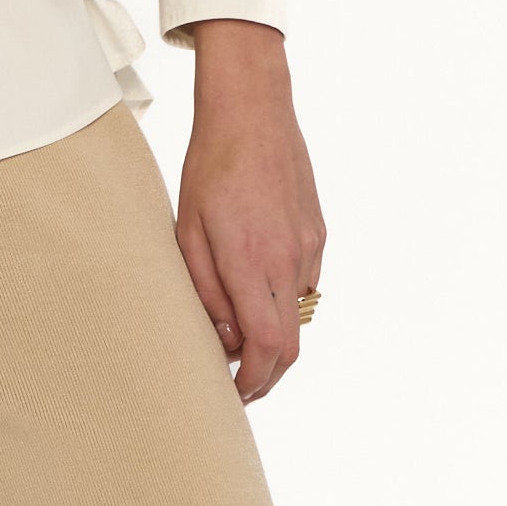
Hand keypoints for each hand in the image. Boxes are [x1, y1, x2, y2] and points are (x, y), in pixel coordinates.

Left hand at [173, 19, 322, 403]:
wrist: (253, 111)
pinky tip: (258, 283)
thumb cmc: (210, 167)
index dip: (254, 382)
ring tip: (240, 329)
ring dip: (274, 333)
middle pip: (291, 344)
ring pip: (298, 314)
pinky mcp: (318, 233)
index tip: (236, 394)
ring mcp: (308, 246)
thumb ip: (206, 290)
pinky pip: (304, 283)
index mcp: (251, 261)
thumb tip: (224, 337)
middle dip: (268, 373)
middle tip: (241, 383)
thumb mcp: (188, 231)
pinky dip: (283, 298)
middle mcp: (288, 259)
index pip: (266, 347)